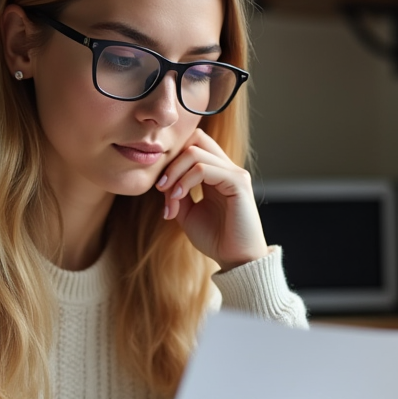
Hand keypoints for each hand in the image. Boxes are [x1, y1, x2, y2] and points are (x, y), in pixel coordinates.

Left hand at [156, 128, 268, 269]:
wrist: (236, 260)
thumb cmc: (215, 238)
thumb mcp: (187, 213)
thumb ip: (176, 193)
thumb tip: (163, 180)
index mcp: (216, 173)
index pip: (193, 144)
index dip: (172, 158)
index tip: (159, 184)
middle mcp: (227, 168)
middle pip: (194, 138)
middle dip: (171, 160)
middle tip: (160, 186)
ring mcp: (234, 173)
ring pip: (195, 152)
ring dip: (174, 174)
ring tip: (170, 198)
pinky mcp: (238, 182)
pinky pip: (204, 169)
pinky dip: (185, 182)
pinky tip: (179, 199)